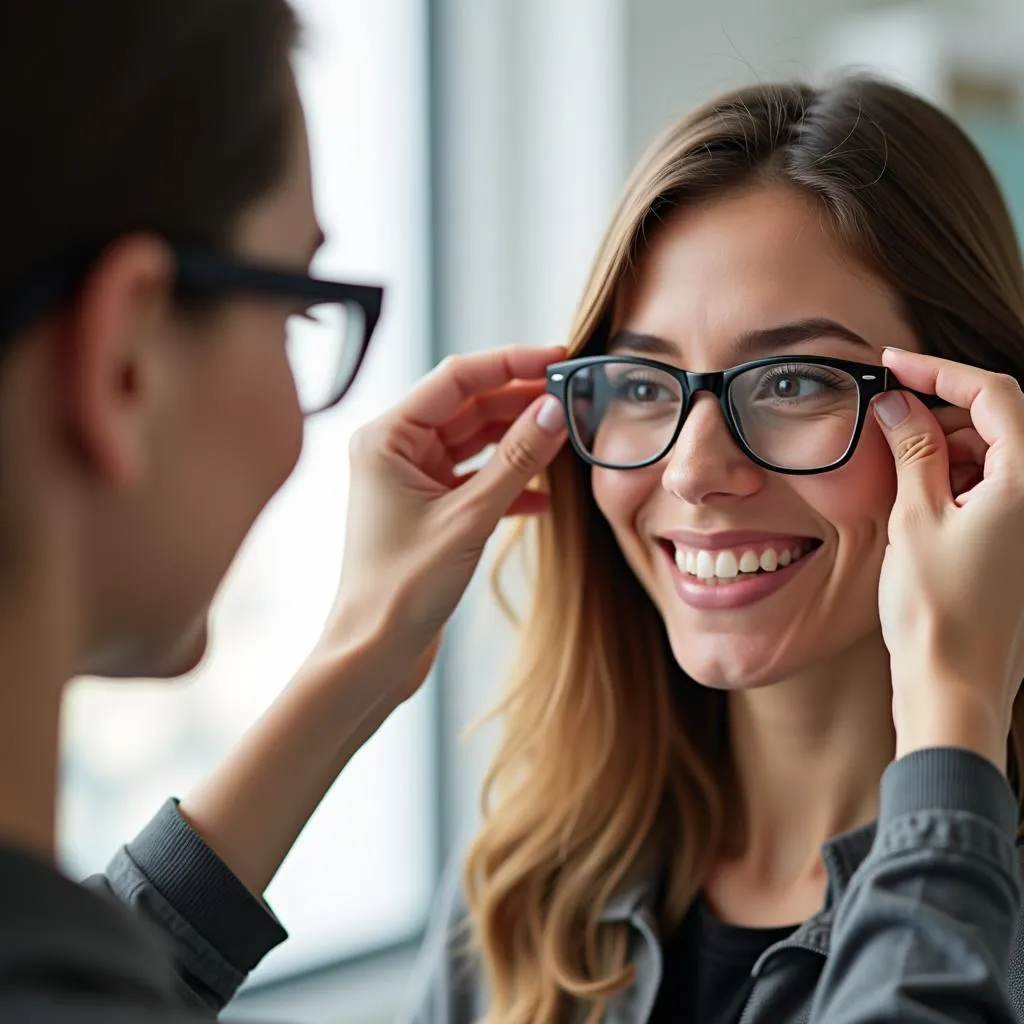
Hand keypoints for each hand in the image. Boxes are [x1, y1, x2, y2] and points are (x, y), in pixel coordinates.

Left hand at [310, 345, 567, 710]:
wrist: (373, 655)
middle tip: (575, 398)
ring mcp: (412, 479)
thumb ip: (516, 460)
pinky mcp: (430, 509)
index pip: (457, 377)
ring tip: (568, 437)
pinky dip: (510, 484)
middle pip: (469, 405)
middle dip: (522, 401)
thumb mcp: (469, 518)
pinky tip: (544, 499)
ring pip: (477, 441)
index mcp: (386, 437)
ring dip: (520, 441)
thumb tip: (556, 409)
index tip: (560, 358)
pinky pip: (477, 479)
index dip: (511, 363)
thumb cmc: (400, 590)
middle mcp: (395, 450)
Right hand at [873, 348, 1023, 770]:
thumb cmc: (938, 609)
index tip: (893, 362)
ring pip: (996, 455)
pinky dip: (957, 481)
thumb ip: (913, 449)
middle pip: (999, 423)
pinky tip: (919, 497)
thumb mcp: (916, 517)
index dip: (938, 370)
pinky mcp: (1022, 545)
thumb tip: (897, 402)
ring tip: (897, 467)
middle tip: (885, 419)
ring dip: (946, 449)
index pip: (993, 394)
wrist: (954, 682)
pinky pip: (996, 489)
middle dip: (940, 414)